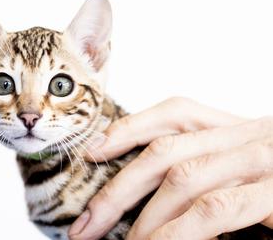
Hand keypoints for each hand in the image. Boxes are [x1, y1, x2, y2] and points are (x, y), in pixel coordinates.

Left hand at [67, 97, 272, 239]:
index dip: (129, 127)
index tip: (92, 150)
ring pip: (186, 178)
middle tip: (85, 224)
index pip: (177, 112)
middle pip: (167, 149)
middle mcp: (253, 136)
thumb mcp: (255, 168)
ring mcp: (268, 161)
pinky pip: (218, 210)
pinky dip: (179, 232)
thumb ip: (216, 171)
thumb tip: (157, 202)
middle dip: (118, 188)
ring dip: (144, 218)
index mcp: (242, 127)